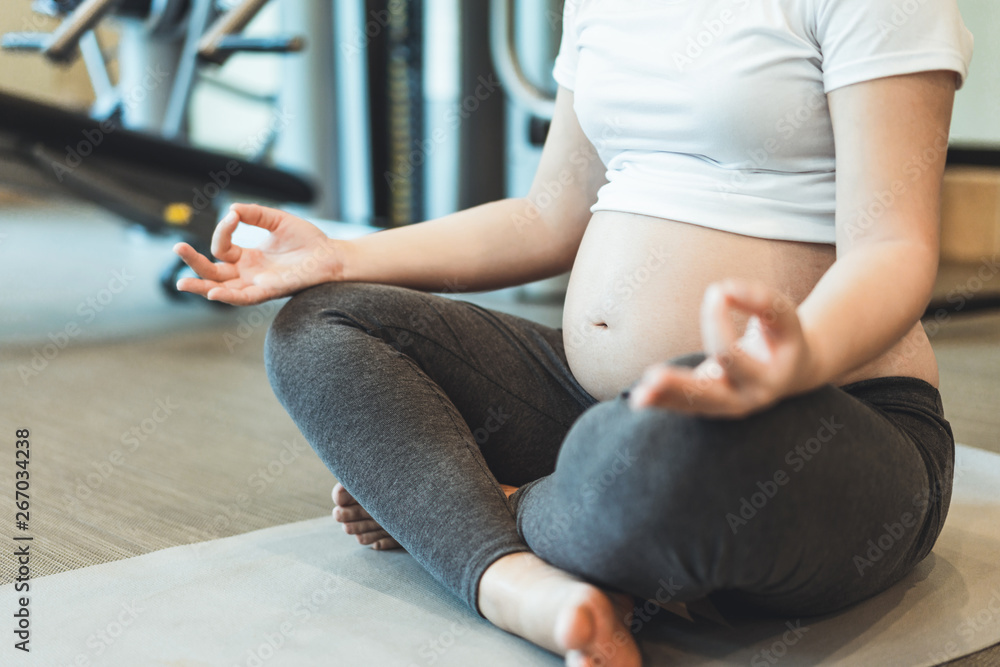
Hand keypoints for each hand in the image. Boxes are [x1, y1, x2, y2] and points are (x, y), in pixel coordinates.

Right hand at [173, 203, 348, 304]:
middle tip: (177, 248)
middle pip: (213, 272)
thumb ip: (255, 214)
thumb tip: (232, 208)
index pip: (222, 246)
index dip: (223, 229)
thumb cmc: (308, 240)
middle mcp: (249, 273)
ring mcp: (258, 283)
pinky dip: (229, 297)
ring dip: (202, 287)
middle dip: (193, 262)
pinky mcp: (271, 291)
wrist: (332, 256)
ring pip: (223, 289)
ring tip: (182, 284)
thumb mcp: (276, 220)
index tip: (235, 215)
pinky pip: (246, 298)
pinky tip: (214, 293)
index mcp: (248, 257)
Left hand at [628, 279, 815, 417]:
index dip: (717, 322)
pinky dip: (662, 401)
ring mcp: (727, 405)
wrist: (792, 370)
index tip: (717, 290)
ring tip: (638, 397)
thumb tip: (722, 290)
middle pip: (711, 395)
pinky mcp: (710, 403)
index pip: (732, 354)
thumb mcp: (782, 315)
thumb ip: (759, 300)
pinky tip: (638, 398)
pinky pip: (684, 405)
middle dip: (681, 386)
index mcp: (768, 379)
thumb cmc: (782, 336)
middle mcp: (747, 399)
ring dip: (665, 398)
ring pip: (693, 405)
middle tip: (652, 377)